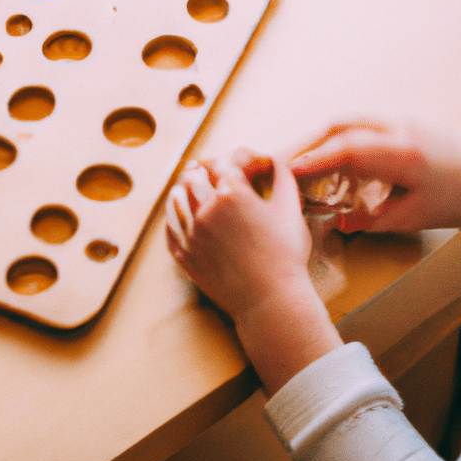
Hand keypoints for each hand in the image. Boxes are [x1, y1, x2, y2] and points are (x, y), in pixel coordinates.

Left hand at [165, 150, 311, 321]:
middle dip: (210, 169)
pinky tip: (184, 213)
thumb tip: (273, 161)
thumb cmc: (285, 257)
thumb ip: (282, 176)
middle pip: (195, 174)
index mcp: (232, 194)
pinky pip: (170, 227)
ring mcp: (191, 234)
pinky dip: (175, 215)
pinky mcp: (184, 255)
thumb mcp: (291, 209)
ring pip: (176, 197)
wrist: (270, 302)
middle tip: (219, 172)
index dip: (240, 159)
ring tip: (196, 186)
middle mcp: (206, 210)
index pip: (226, 161)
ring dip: (186, 187)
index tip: (252, 166)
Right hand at [289, 120, 460, 232]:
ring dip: (322, 140)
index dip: (314, 159)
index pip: (348, 149)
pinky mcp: (401, 123)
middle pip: (341, 127)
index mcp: (404, 153)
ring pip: (350, 123)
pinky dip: (340, 139)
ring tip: (301, 163)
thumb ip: (375, 218)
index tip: (287, 171)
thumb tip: (341, 222)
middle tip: (282, 166)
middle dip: (308, 145)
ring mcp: (400, 121)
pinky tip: (332, 159)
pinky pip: (362, 126)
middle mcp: (398, 129)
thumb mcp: (418, 216)